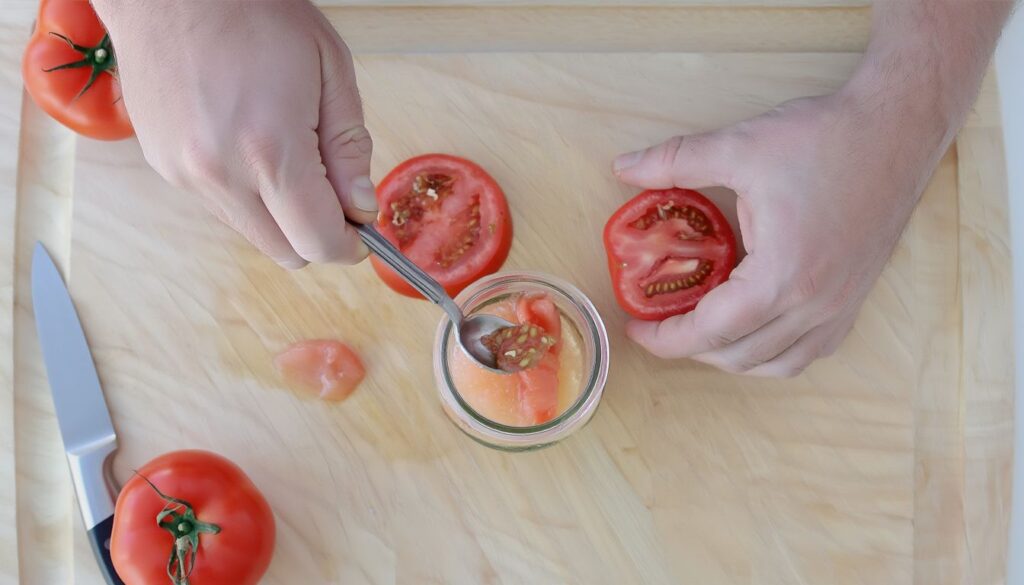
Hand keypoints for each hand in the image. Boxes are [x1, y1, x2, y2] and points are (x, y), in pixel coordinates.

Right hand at [94, 0, 374, 267]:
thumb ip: (349, 148)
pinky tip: (249, 144)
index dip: (349, 244)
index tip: (362, 230)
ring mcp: (185, 174)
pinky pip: (221, 207)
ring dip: (281, 215)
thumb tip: (362, 208)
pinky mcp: (164, 167)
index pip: (317, 241)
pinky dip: (247, 195)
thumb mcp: (330, 70)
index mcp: (270, 150)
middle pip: (285, 251)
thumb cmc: (255, 12)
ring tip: (287, 155)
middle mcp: (221, 173)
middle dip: (317, 234)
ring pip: (253, 233)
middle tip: (333, 195)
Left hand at [614, 88, 950, 376]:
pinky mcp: (855, 299)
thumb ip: (675, 161)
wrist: (899, 128)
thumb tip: (623, 167)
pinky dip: (773, 351)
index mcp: (783, 275)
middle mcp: (816, 304)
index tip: (637, 328)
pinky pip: (809, 351)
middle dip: (690, 348)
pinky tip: (752, 324)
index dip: (667, 339)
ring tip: (700, 327)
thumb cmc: (826, 137)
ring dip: (731, 355)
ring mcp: (841, 307)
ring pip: (777, 363)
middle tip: (660, 323)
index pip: (712, 332)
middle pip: (739, 355)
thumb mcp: (740, 146)